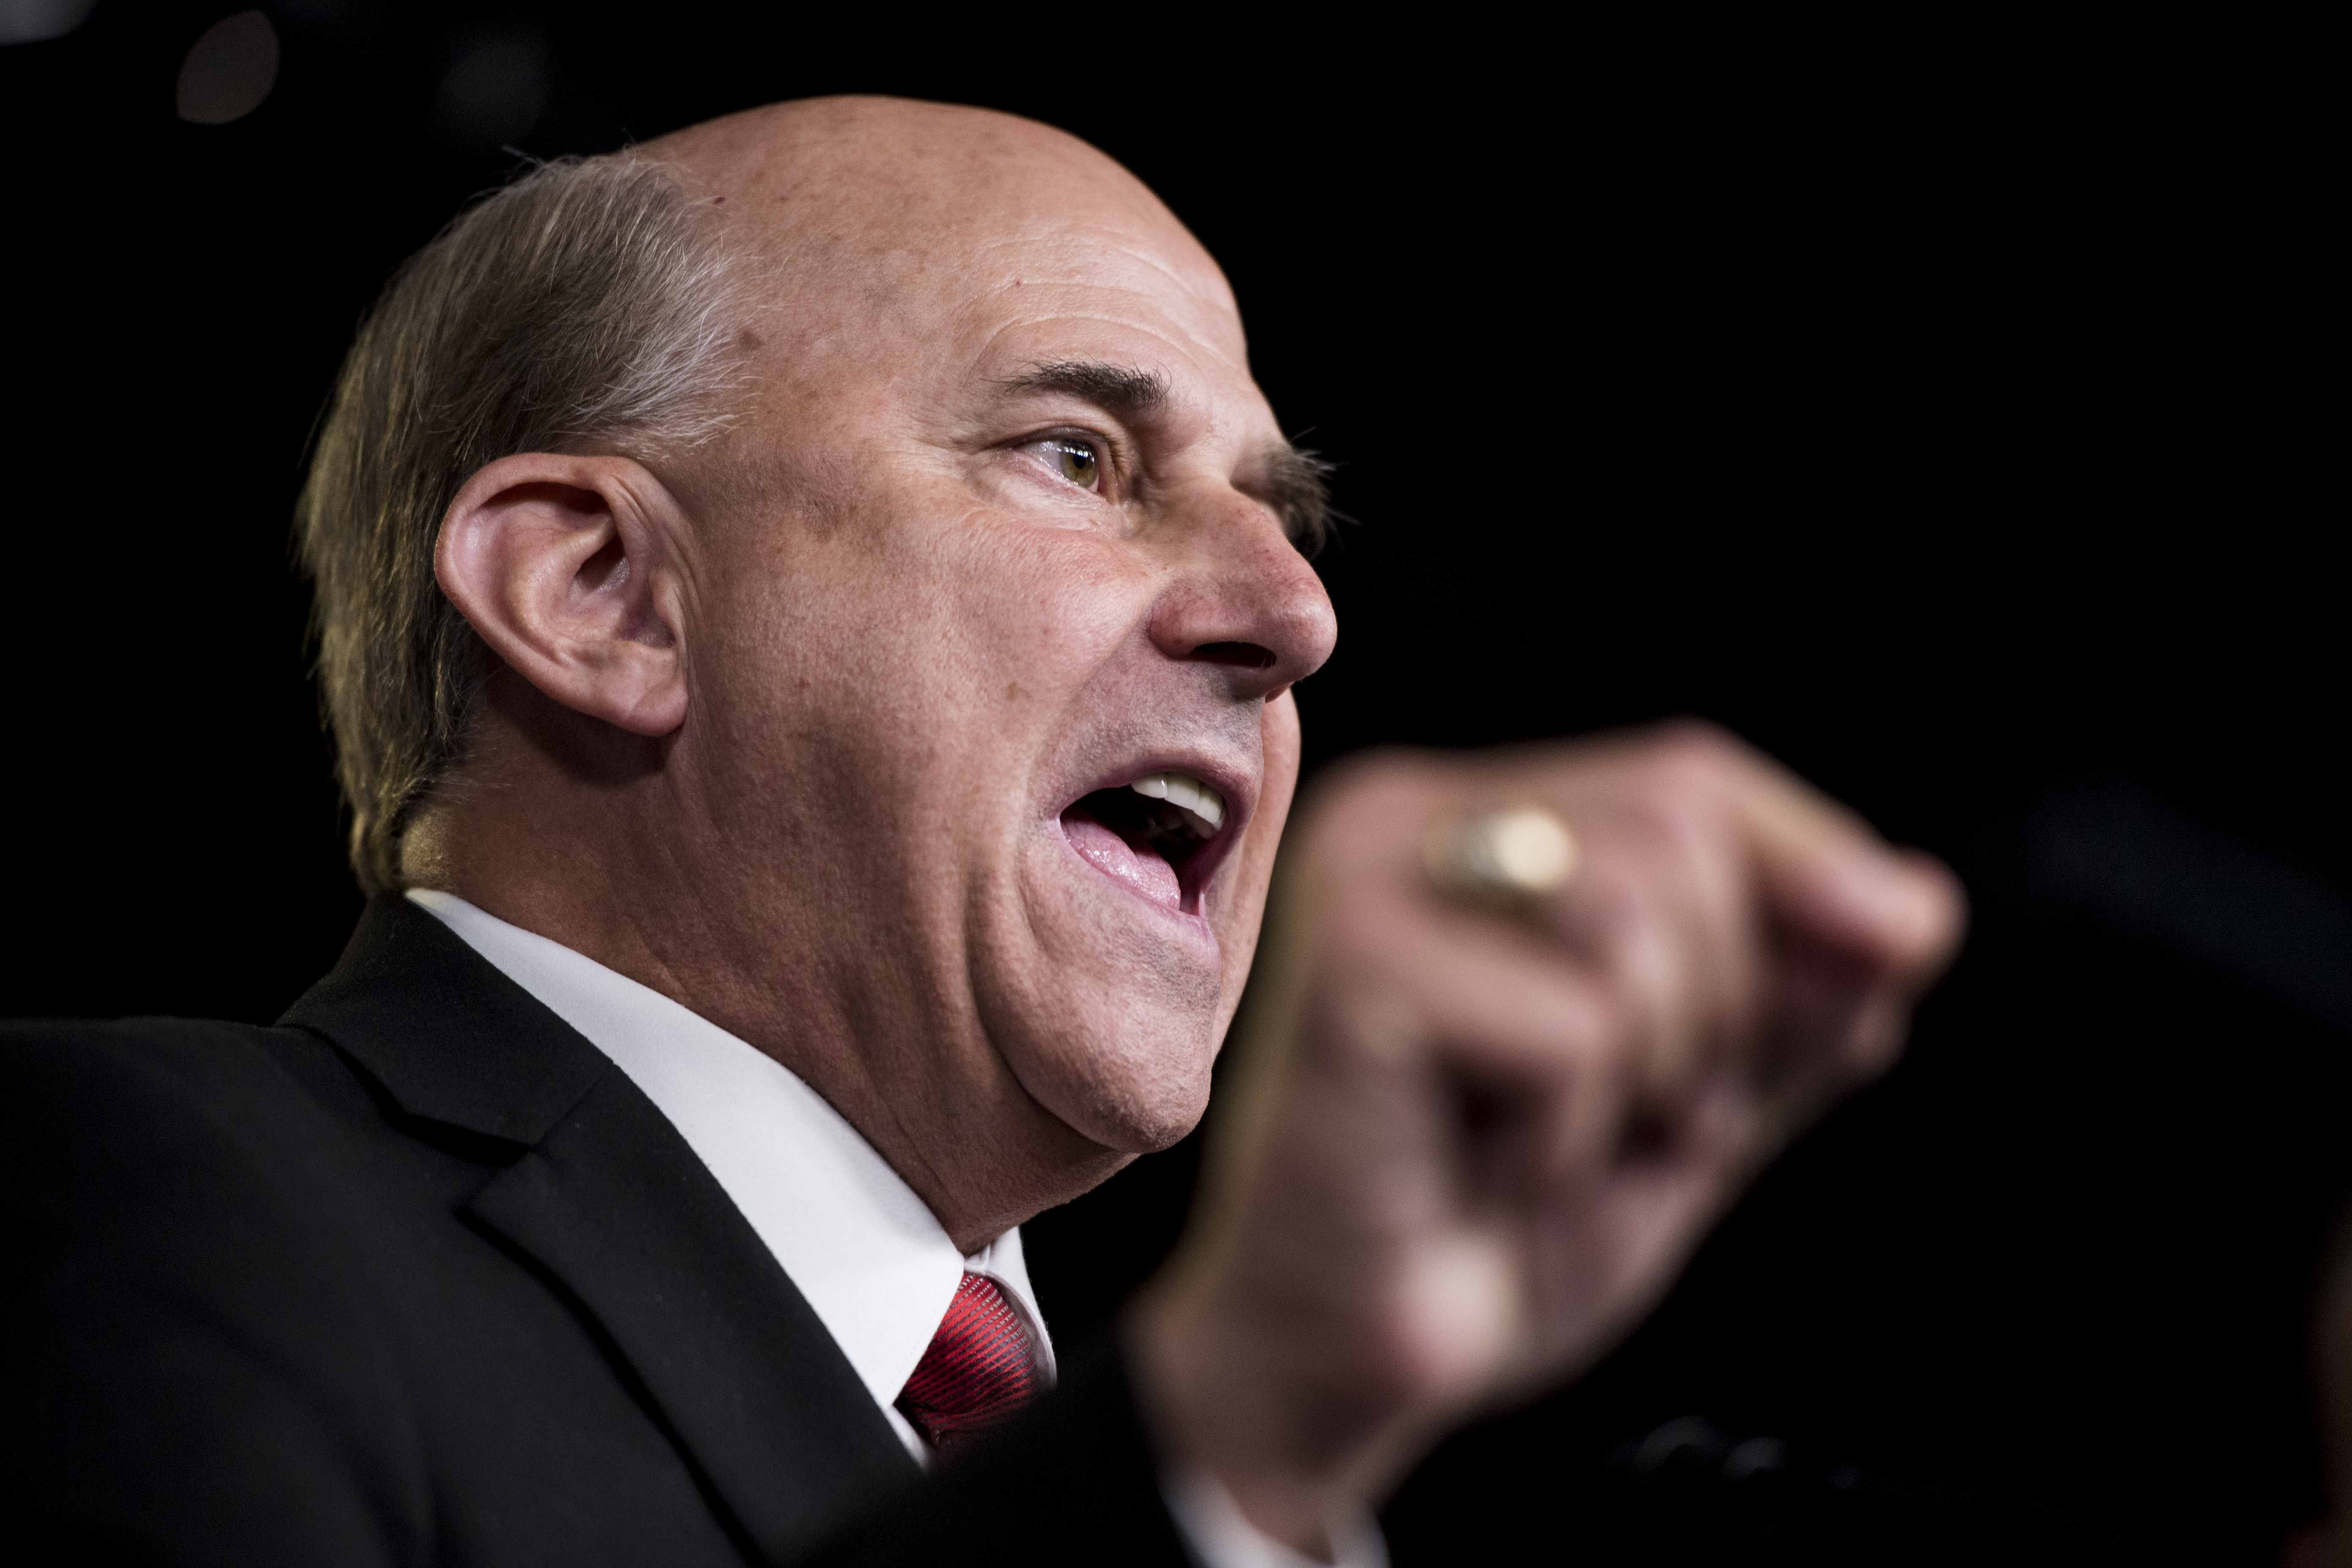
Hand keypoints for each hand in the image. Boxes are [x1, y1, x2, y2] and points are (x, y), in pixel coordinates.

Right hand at [1131, 723, 1963, 1554]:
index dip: (1812, 866)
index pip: (1695, 778)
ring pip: (1631, 910)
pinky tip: (1488, 1169)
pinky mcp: (1353, 971)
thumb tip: (1914, 904)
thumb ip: (1798, 1004)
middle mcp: (1410, 824)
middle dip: (1720, 1000)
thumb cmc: (1486, 1233)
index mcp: (1478, 827)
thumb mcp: (1691, 1104)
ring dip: (1645, 1071)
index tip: (1891, 954)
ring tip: (1552, 1142)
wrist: (1343, 1368)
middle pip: (1677, 821)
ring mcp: (1368, 884)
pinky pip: (1571, 1026)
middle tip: (1636, 1116)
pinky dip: (1569, 1133)